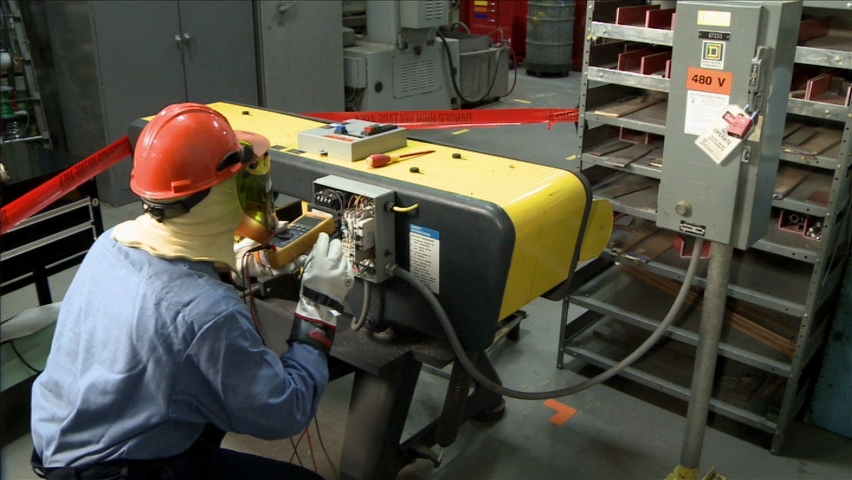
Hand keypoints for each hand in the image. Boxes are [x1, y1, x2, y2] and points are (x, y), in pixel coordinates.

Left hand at [233, 222, 304, 281]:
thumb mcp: (259, 232)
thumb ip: (272, 228)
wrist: (232, 258)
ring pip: (288, 264)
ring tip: (300, 259)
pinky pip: (279, 271)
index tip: (307, 240)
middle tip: (307, 251)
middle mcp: (276, 254)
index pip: (290, 243)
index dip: (299, 243)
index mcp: (275, 244)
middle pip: (292, 255)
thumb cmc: (244, 245)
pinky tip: (289, 266)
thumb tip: (286, 223)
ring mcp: (273, 264)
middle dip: (301, 254)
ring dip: (295, 262)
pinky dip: (284, 269)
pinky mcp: (269, 272)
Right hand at [291, 233, 353, 352]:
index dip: (323, 237)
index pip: (323, 240)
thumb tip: (319, 245)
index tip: (322, 238)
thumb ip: (313, 256)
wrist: (322, 303)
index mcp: (320, 260)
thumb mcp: (307, 269)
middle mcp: (333, 263)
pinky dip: (343, 266)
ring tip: (333, 265)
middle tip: (329, 251)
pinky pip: (348, 264)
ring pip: (343, 254)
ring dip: (338, 257)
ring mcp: (343, 269)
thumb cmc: (311, 286)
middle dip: (332, 245)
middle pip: (337, 244)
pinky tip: (338, 272)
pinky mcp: (350, 275)